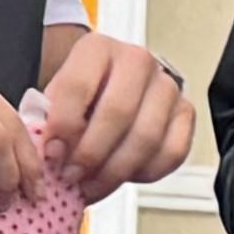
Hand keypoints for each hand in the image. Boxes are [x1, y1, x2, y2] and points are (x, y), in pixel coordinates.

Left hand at [38, 25, 191, 197]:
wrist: (111, 90)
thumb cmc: (82, 98)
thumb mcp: (55, 99)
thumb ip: (49, 120)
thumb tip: (48, 155)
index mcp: (98, 49)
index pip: (78, 86)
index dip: (63, 126)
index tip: (52, 153)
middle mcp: (137, 61)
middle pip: (118, 112)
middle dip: (91, 153)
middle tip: (73, 176)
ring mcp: (166, 86)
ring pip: (147, 136)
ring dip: (116, 170)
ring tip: (93, 184)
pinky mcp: (186, 112)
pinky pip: (172, 152)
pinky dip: (147, 172)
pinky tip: (125, 176)